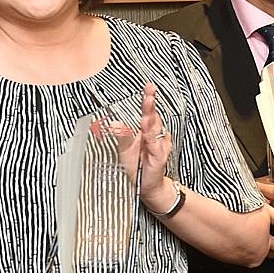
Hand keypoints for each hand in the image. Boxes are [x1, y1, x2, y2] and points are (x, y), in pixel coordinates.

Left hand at [133, 84, 175, 208]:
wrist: (148, 186)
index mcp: (147, 131)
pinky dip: (150, 137)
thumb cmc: (139, 166)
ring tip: (147, 106)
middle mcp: (155, 136)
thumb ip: (122, 134)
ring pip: (154, 128)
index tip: (149, 86)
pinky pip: (154, 144)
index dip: (149, 98)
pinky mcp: (159, 155)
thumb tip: (113, 122)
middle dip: (151, 103)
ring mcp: (159, 145)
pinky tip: (146, 130)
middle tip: (150, 92)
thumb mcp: (125, 149)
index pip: (148, 111)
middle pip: (153, 116)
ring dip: (150, 117)